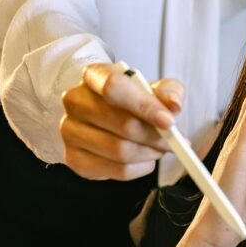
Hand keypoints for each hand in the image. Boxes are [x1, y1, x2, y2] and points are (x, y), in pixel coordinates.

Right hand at [61, 63, 184, 179]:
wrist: (106, 118)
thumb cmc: (131, 101)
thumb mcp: (153, 89)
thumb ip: (168, 92)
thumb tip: (173, 105)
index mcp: (94, 76)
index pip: (115, 88)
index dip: (145, 106)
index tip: (168, 121)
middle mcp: (76, 101)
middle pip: (123, 125)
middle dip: (156, 136)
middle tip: (175, 141)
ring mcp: (70, 131)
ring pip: (121, 151)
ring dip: (150, 153)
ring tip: (159, 148)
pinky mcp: (75, 158)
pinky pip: (117, 171)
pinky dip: (140, 168)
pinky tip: (144, 159)